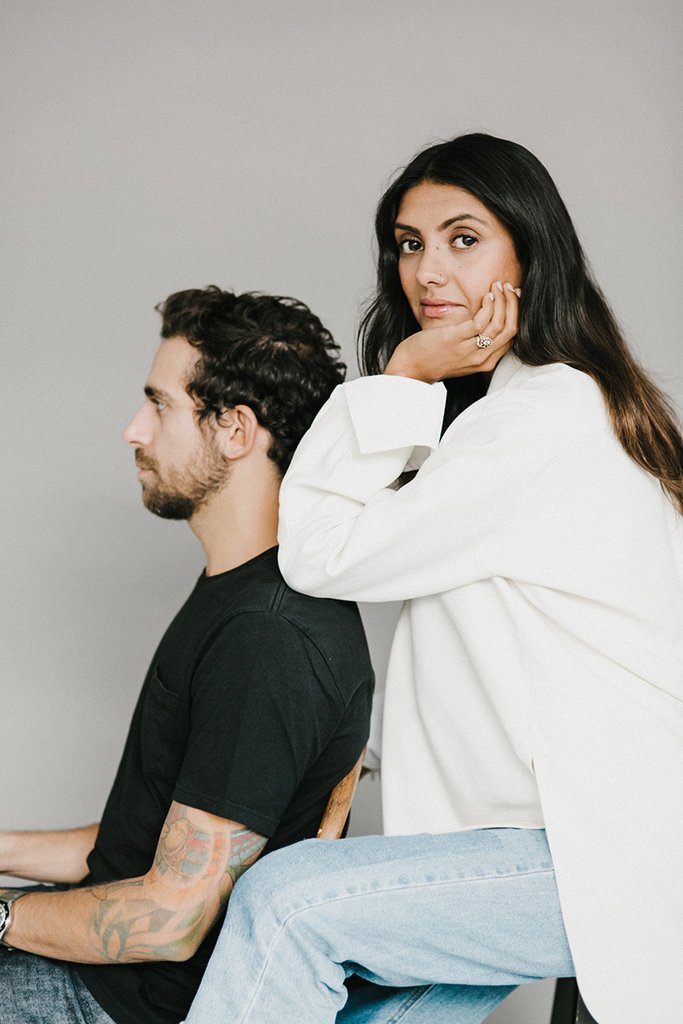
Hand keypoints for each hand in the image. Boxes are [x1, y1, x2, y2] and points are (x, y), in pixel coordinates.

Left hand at [384, 281, 519, 383]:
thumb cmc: (436, 356)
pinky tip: (485, 296)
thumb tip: (490, 316)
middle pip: (510, 329)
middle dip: (513, 304)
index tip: (513, 296)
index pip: (512, 336)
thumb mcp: (463, 353)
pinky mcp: (455, 340)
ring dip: (501, 300)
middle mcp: (481, 359)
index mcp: (486, 362)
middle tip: (508, 287)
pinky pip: (480, 322)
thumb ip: (477, 341)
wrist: (412, 368)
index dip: (516, 313)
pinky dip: (488, 306)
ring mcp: (469, 351)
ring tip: (497, 286)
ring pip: (499, 324)